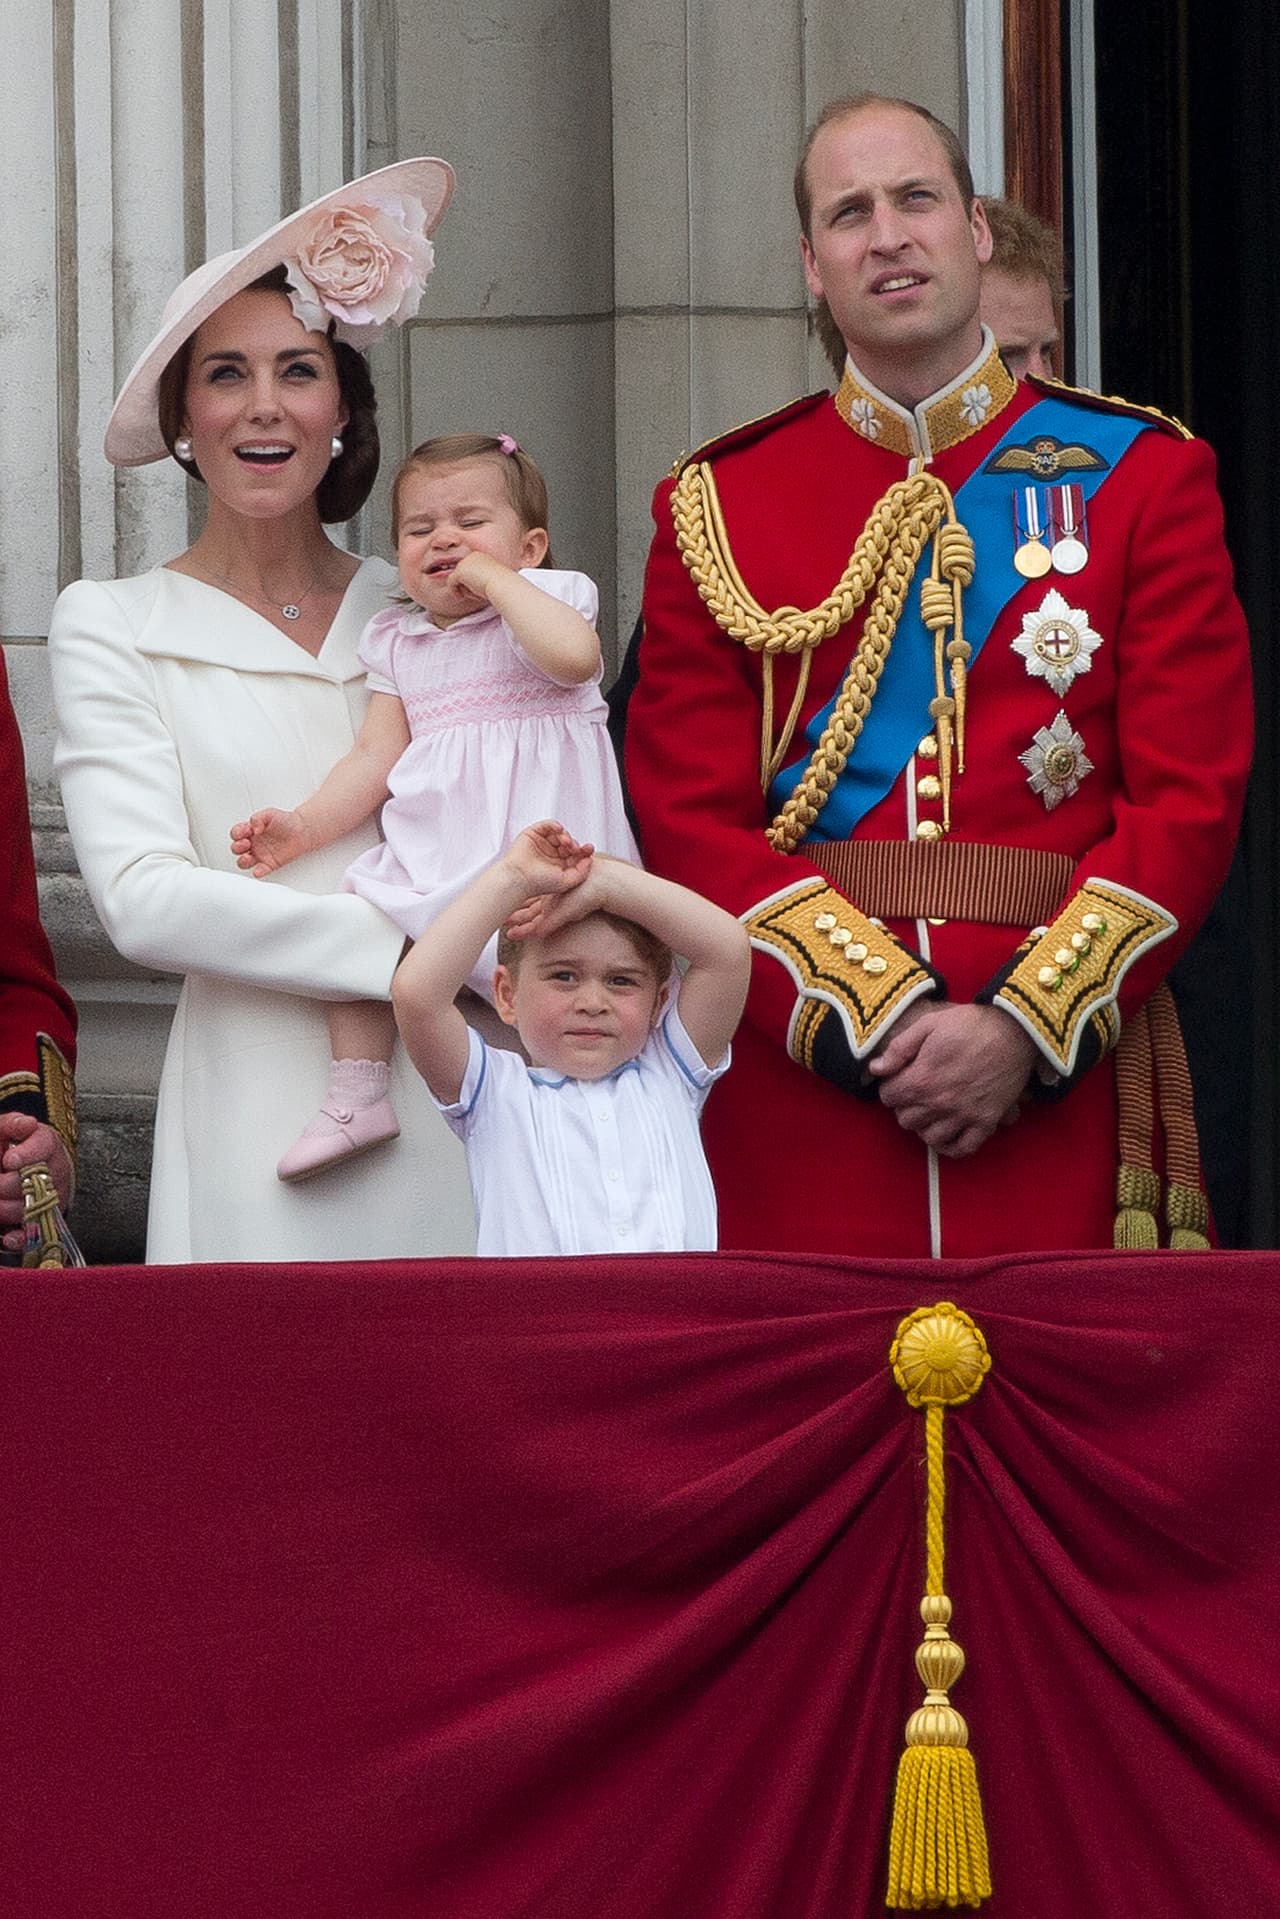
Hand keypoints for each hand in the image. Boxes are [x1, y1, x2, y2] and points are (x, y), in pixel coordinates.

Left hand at [0, 1113, 72, 1251]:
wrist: (22, 1168)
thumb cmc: (10, 1146)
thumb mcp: (6, 1130)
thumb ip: (11, 1124)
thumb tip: (26, 1124)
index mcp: (47, 1144)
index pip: (44, 1147)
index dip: (27, 1155)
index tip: (9, 1160)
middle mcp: (56, 1171)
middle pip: (33, 1182)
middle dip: (5, 1185)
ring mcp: (52, 1198)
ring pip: (29, 1209)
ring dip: (4, 1208)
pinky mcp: (45, 1220)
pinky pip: (35, 1234)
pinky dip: (19, 1238)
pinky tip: (7, 1236)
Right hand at [230, 807, 312, 876]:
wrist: (302, 831)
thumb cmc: (286, 821)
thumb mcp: (270, 814)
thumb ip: (259, 818)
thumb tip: (253, 826)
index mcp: (250, 831)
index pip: (236, 834)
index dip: (237, 833)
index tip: (246, 831)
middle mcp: (253, 844)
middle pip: (236, 849)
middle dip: (237, 847)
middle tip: (246, 843)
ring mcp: (260, 855)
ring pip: (244, 862)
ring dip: (242, 861)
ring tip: (247, 857)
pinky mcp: (269, 864)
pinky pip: (260, 871)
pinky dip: (257, 872)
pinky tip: (258, 871)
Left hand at [449, 549, 511, 607]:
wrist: (503, 583)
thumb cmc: (501, 584)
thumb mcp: (490, 579)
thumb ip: (479, 579)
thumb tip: (471, 586)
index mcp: (480, 556)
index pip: (469, 569)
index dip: (469, 580)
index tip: (475, 590)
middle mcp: (471, 556)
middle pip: (461, 573)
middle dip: (465, 585)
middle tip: (474, 595)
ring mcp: (464, 562)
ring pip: (456, 578)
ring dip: (463, 588)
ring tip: (474, 595)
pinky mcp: (460, 571)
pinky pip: (450, 582)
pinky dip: (454, 591)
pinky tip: (460, 597)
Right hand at [499, 822, 593, 927]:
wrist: (519, 879)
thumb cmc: (540, 883)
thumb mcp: (567, 881)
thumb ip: (582, 872)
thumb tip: (590, 858)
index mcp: (559, 864)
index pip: (575, 854)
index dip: (584, 850)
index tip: (589, 848)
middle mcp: (551, 853)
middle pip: (569, 842)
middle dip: (574, 844)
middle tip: (574, 848)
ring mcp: (542, 843)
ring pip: (560, 833)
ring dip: (566, 835)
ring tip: (566, 842)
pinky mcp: (533, 834)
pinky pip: (547, 825)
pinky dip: (555, 825)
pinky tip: (559, 830)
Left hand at [868, 1002, 1036, 1157]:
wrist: (1015, 1031)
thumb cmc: (970, 1024)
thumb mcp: (928, 1024)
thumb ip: (899, 1049)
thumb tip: (875, 1068)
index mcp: (922, 1079)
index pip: (889, 1097)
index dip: (891, 1086)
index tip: (900, 1078)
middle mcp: (939, 1103)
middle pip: (906, 1120)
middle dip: (905, 1106)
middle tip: (915, 1093)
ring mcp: (963, 1115)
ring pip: (929, 1137)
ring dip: (925, 1125)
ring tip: (931, 1111)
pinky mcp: (986, 1122)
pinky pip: (963, 1148)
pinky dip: (951, 1146)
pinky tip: (947, 1134)